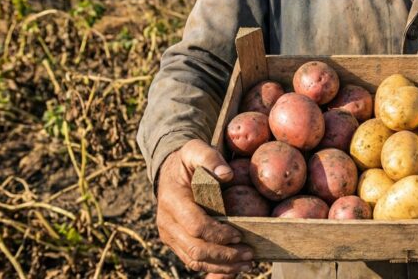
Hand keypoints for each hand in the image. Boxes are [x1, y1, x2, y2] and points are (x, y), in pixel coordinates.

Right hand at [156, 139, 253, 273]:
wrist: (168, 172)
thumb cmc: (187, 161)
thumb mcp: (196, 150)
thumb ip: (210, 158)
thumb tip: (227, 175)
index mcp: (172, 200)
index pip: (195, 225)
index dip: (218, 233)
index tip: (239, 234)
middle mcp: (167, 222)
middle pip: (196, 248)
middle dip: (225, 255)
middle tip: (250, 254)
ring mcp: (169, 235)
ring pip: (195, 260)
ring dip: (222, 266)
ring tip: (247, 264)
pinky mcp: (175, 243)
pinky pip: (193, 261)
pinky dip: (214, 267)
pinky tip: (234, 267)